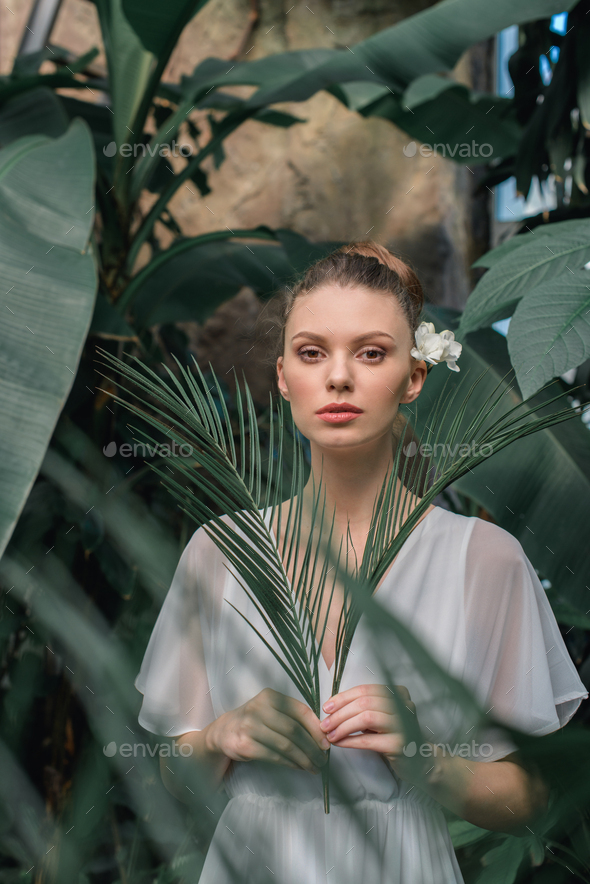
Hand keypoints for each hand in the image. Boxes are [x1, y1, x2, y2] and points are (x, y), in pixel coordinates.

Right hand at [205, 688, 329, 773]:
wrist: (224, 731)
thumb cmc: (256, 720)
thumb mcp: (272, 710)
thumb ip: (293, 717)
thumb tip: (322, 734)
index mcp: (270, 696)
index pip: (299, 710)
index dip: (315, 728)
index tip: (326, 743)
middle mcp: (258, 708)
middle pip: (293, 730)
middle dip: (311, 747)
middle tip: (322, 759)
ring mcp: (250, 726)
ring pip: (285, 745)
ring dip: (303, 758)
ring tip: (313, 767)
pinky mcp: (244, 744)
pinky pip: (273, 756)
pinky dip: (289, 763)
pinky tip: (298, 767)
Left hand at [320, 683, 424, 781]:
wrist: (419, 759)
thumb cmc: (393, 734)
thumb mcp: (381, 715)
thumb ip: (363, 707)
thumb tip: (331, 707)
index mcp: (398, 693)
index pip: (365, 690)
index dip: (343, 698)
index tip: (327, 707)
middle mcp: (403, 705)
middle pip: (364, 703)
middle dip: (340, 713)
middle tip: (324, 724)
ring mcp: (404, 725)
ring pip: (366, 718)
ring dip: (343, 726)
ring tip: (330, 735)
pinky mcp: (400, 744)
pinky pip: (369, 740)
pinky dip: (350, 741)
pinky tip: (340, 743)